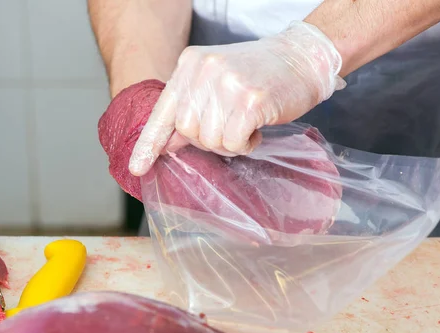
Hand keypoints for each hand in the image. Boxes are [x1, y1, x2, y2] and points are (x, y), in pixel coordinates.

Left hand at [128, 21, 345, 175]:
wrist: (302, 58)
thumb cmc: (259, 74)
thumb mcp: (215, 84)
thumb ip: (190, 109)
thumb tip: (168, 143)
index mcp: (190, 64)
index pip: (163, 111)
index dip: (149, 143)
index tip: (137, 168)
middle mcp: (204, 70)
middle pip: (187, 130)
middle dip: (207, 139)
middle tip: (230, 126)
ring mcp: (227, 84)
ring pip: (210, 140)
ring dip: (229, 142)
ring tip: (246, 123)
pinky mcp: (250, 100)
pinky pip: (234, 142)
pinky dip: (246, 143)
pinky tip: (257, 127)